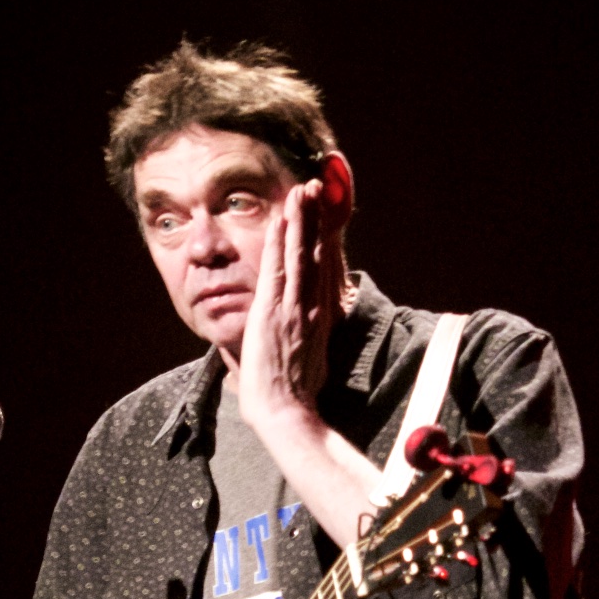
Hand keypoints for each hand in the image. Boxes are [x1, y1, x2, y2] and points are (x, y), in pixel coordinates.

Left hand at [235, 175, 343, 430]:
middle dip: (316, 219)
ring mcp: (294, 306)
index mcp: (320, 316)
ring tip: (301, 190)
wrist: (286, 411)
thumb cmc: (296, 395)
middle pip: (316, 253)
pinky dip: (280, 242)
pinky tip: (281, 220)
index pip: (322, 269)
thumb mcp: (313, 361)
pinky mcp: (275, 310)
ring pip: (299, 254)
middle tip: (315, 187)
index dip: (323, 239)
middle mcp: (313, 306)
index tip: (324, 216)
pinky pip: (278, 267)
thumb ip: (312, 340)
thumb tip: (313, 335)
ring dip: (300, 220)